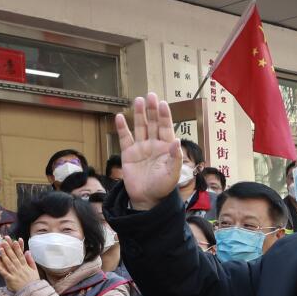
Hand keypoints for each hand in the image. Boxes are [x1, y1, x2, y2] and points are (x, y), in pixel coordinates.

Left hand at [0, 236, 38, 291]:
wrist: (32, 293)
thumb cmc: (33, 282)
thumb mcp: (35, 270)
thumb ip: (31, 261)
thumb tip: (28, 251)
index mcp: (25, 266)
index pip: (20, 255)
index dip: (17, 248)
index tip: (14, 241)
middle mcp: (20, 269)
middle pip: (13, 257)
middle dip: (8, 249)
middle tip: (3, 241)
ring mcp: (15, 274)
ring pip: (8, 263)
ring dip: (4, 256)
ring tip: (0, 249)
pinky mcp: (11, 280)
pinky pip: (5, 273)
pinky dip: (0, 269)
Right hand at [115, 93, 182, 210]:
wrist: (147, 199)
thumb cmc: (163, 187)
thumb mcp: (172, 173)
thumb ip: (175, 157)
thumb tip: (177, 140)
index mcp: (166, 147)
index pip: (166, 127)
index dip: (164, 115)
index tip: (162, 103)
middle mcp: (154, 144)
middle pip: (153, 123)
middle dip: (152, 110)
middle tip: (150, 95)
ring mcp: (141, 148)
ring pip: (140, 127)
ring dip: (139, 114)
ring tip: (138, 101)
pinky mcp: (128, 154)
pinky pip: (125, 138)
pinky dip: (122, 128)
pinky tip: (119, 117)